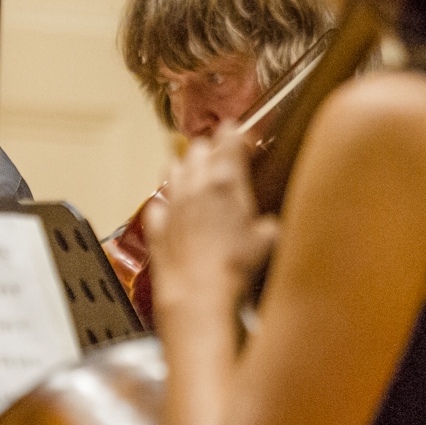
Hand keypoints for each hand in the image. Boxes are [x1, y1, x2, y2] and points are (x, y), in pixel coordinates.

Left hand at [144, 123, 277, 308]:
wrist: (197, 291)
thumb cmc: (235, 266)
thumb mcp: (267, 240)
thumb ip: (268, 224)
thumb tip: (269, 225)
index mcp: (226, 180)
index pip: (228, 139)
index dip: (234, 133)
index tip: (239, 133)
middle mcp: (195, 184)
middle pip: (197, 148)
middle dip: (209, 149)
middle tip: (219, 158)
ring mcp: (172, 202)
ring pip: (171, 167)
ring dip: (183, 168)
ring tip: (194, 177)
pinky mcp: (156, 223)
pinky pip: (157, 202)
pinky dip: (165, 203)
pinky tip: (173, 211)